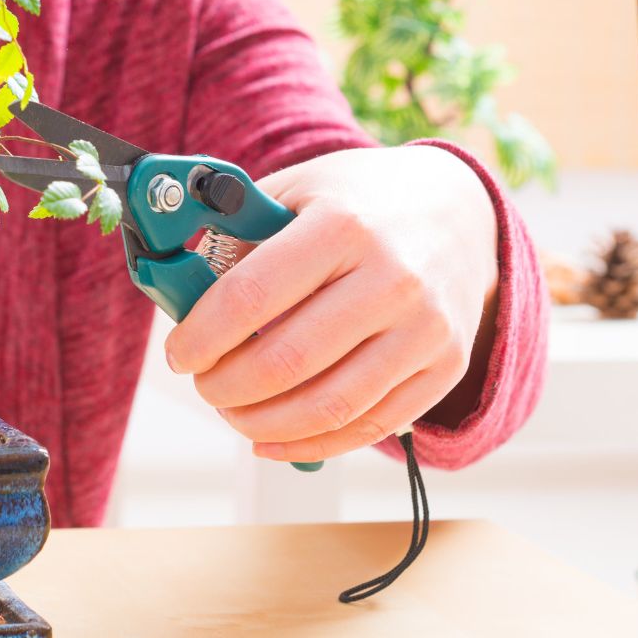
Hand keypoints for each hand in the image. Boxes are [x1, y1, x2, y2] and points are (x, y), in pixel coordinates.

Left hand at [164, 146, 498, 463]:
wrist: (459, 210)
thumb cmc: (358, 201)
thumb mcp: (295, 193)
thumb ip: (238, 239)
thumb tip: (181, 298)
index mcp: (344, 224)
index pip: (252, 296)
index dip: (202, 336)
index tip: (179, 354)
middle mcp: (393, 277)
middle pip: (287, 361)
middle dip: (226, 387)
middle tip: (204, 383)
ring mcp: (426, 328)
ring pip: (328, 407)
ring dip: (261, 424)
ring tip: (233, 411)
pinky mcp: (446, 367)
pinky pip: (368, 427)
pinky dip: (309, 444)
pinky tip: (270, 439)